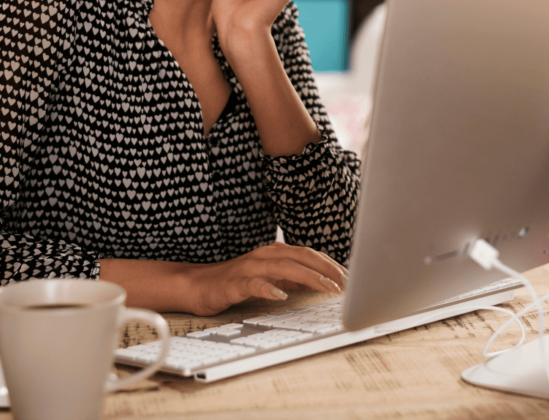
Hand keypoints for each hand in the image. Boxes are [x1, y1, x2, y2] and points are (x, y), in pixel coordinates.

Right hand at [183, 242, 346, 315]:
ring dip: (308, 277)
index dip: (331, 264)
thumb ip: (293, 276)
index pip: (309, 254)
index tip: (350, 277)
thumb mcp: (270, 276)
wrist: (197, 285)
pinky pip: (253, 284)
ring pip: (283, 268)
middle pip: (301, 257)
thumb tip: (322, 281)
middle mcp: (264, 255)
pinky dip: (268, 288)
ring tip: (327, 287)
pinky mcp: (234, 283)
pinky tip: (281, 295)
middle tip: (346, 283)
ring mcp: (249, 268)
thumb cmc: (236, 281)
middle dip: (326, 269)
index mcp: (275, 252)